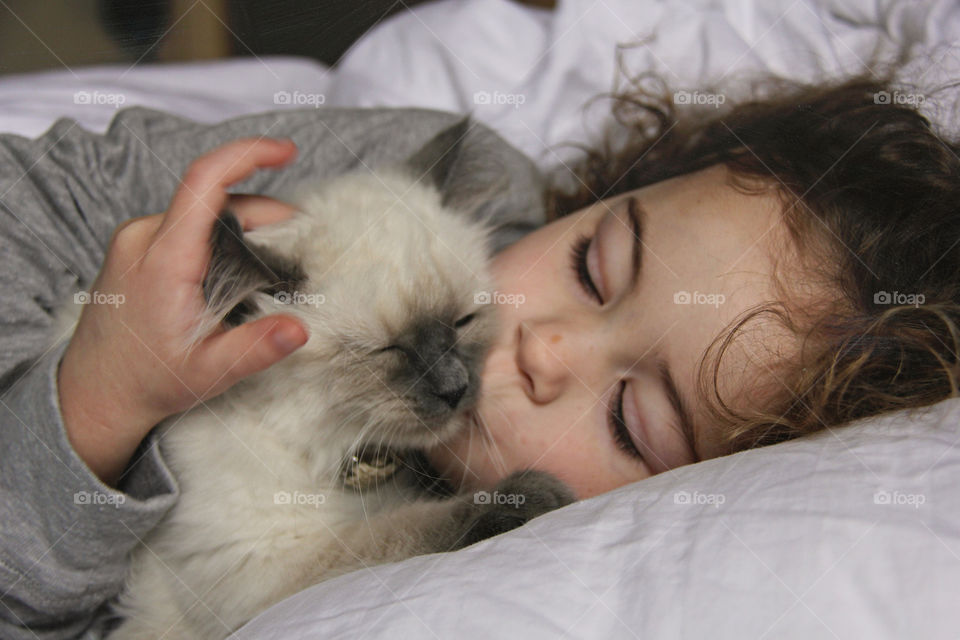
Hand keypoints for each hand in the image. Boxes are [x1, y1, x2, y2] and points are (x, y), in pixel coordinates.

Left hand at [58, 138, 308, 485]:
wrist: (95, 392)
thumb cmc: (148, 380)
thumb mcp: (208, 372)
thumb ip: (255, 349)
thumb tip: (300, 330)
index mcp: (164, 259)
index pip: (204, 183)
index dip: (247, 155)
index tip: (286, 151)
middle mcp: (144, 238)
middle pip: (216, 200)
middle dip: (265, 215)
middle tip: (298, 248)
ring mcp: (137, 239)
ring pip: (203, 212)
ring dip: (243, 227)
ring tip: (269, 268)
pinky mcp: (137, 246)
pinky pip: (187, 224)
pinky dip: (220, 236)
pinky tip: (235, 270)